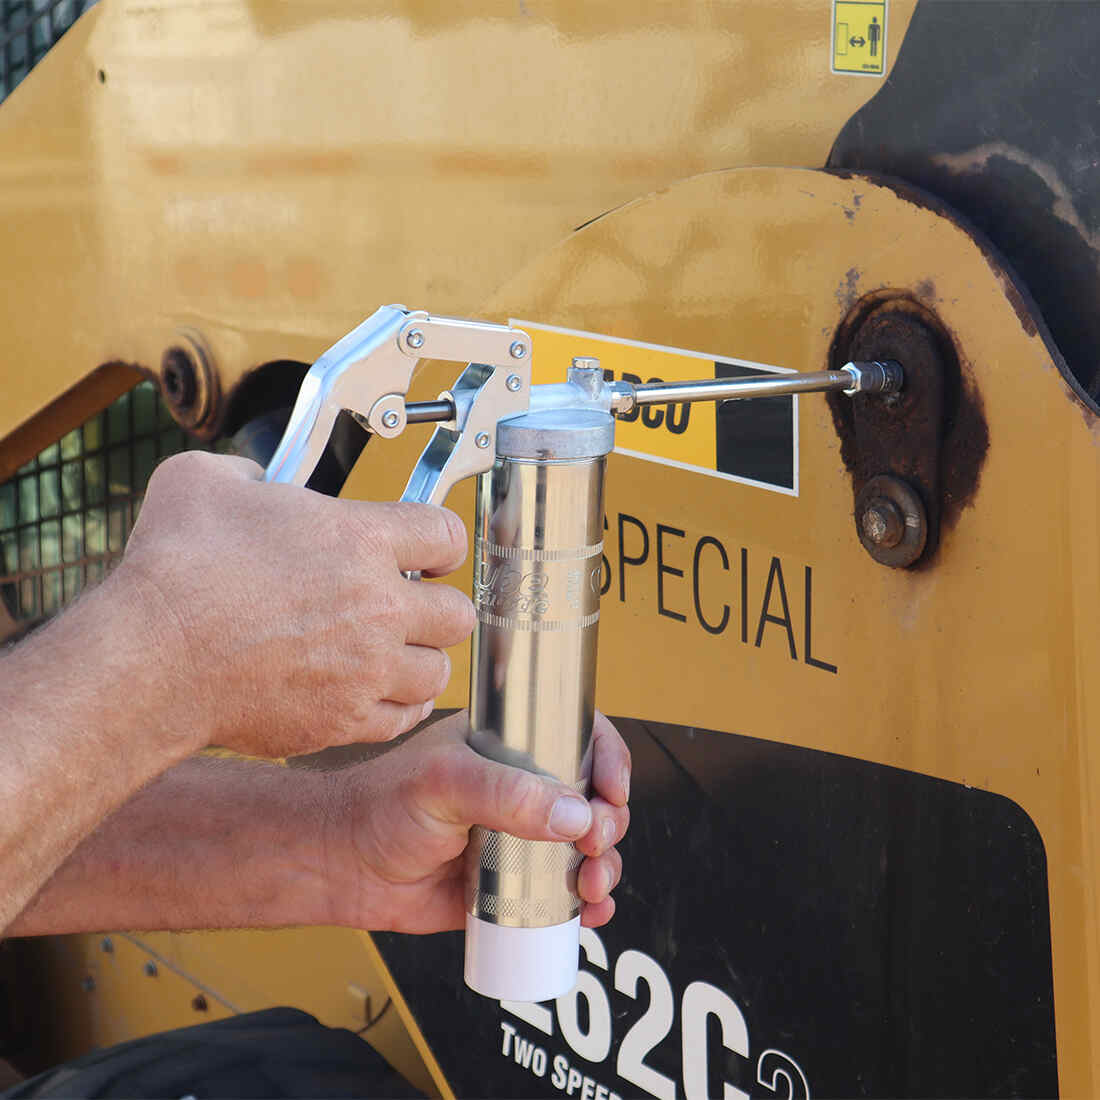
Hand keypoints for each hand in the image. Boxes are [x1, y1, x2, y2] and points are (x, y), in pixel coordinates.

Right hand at [115, 451, 475, 757]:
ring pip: (438, 672)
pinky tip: (377, 694)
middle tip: (409, 606)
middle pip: (458, 612)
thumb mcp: (204, 482)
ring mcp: (365, 669)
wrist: (151, 658)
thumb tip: (256, 479)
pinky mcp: (342, 719)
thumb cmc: (176, 569)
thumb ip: (249, 472)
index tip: (428, 552)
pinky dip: (396, 708)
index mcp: (360, 540)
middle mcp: (378, 607)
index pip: (447, 536)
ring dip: (420, 660)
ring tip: (392, 654)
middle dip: (438, 607)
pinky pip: (401, 720)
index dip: (441, 542)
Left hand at [322, 711, 630, 932]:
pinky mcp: (511, 886)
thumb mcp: (444, 783)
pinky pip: (562, 894)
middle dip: (609, 823)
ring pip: (586, 848)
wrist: (340, 868)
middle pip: (592, 797)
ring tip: (591, 887)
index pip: (576, 735)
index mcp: (508, 744)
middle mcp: (520, 788)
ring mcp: (518, 837)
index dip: (607, 757)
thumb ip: (506, 794)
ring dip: (605, 867)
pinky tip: (590, 913)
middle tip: (596, 845)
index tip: (613, 789)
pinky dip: (587, 905)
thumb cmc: (380, 806)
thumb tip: (576, 815)